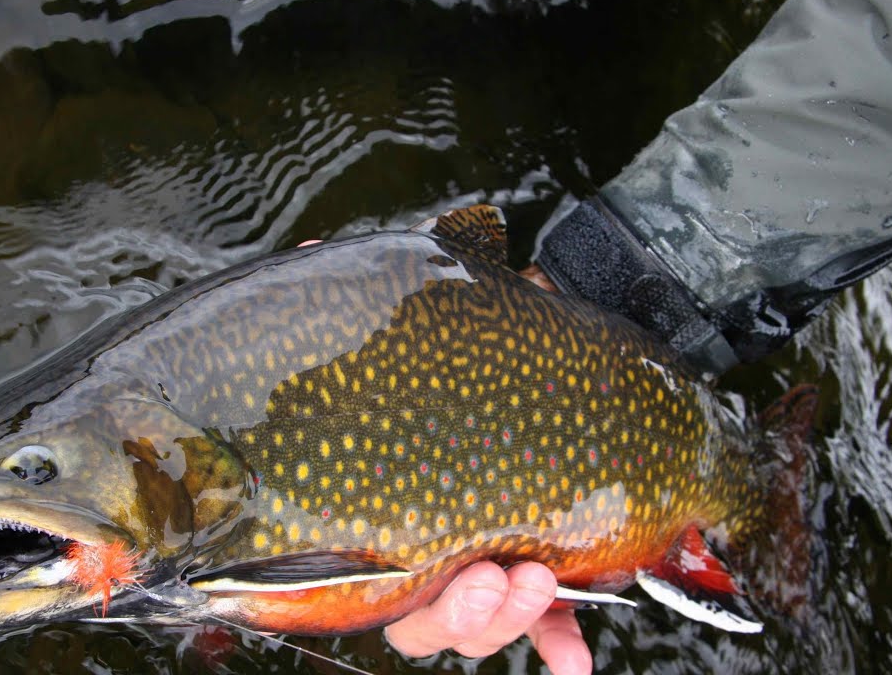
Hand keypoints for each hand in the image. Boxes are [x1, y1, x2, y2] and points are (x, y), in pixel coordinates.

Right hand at [295, 242, 584, 671]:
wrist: (527, 359)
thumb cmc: (458, 360)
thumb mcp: (422, 336)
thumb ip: (367, 308)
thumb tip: (315, 257)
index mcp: (386, 510)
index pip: (376, 577)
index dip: (408, 594)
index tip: (452, 572)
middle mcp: (427, 551)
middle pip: (425, 619)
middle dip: (462, 612)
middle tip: (493, 579)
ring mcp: (480, 564)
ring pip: (481, 621)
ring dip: (509, 617)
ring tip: (538, 581)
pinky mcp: (535, 565)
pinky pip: (544, 623)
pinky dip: (558, 643)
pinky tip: (576, 667)